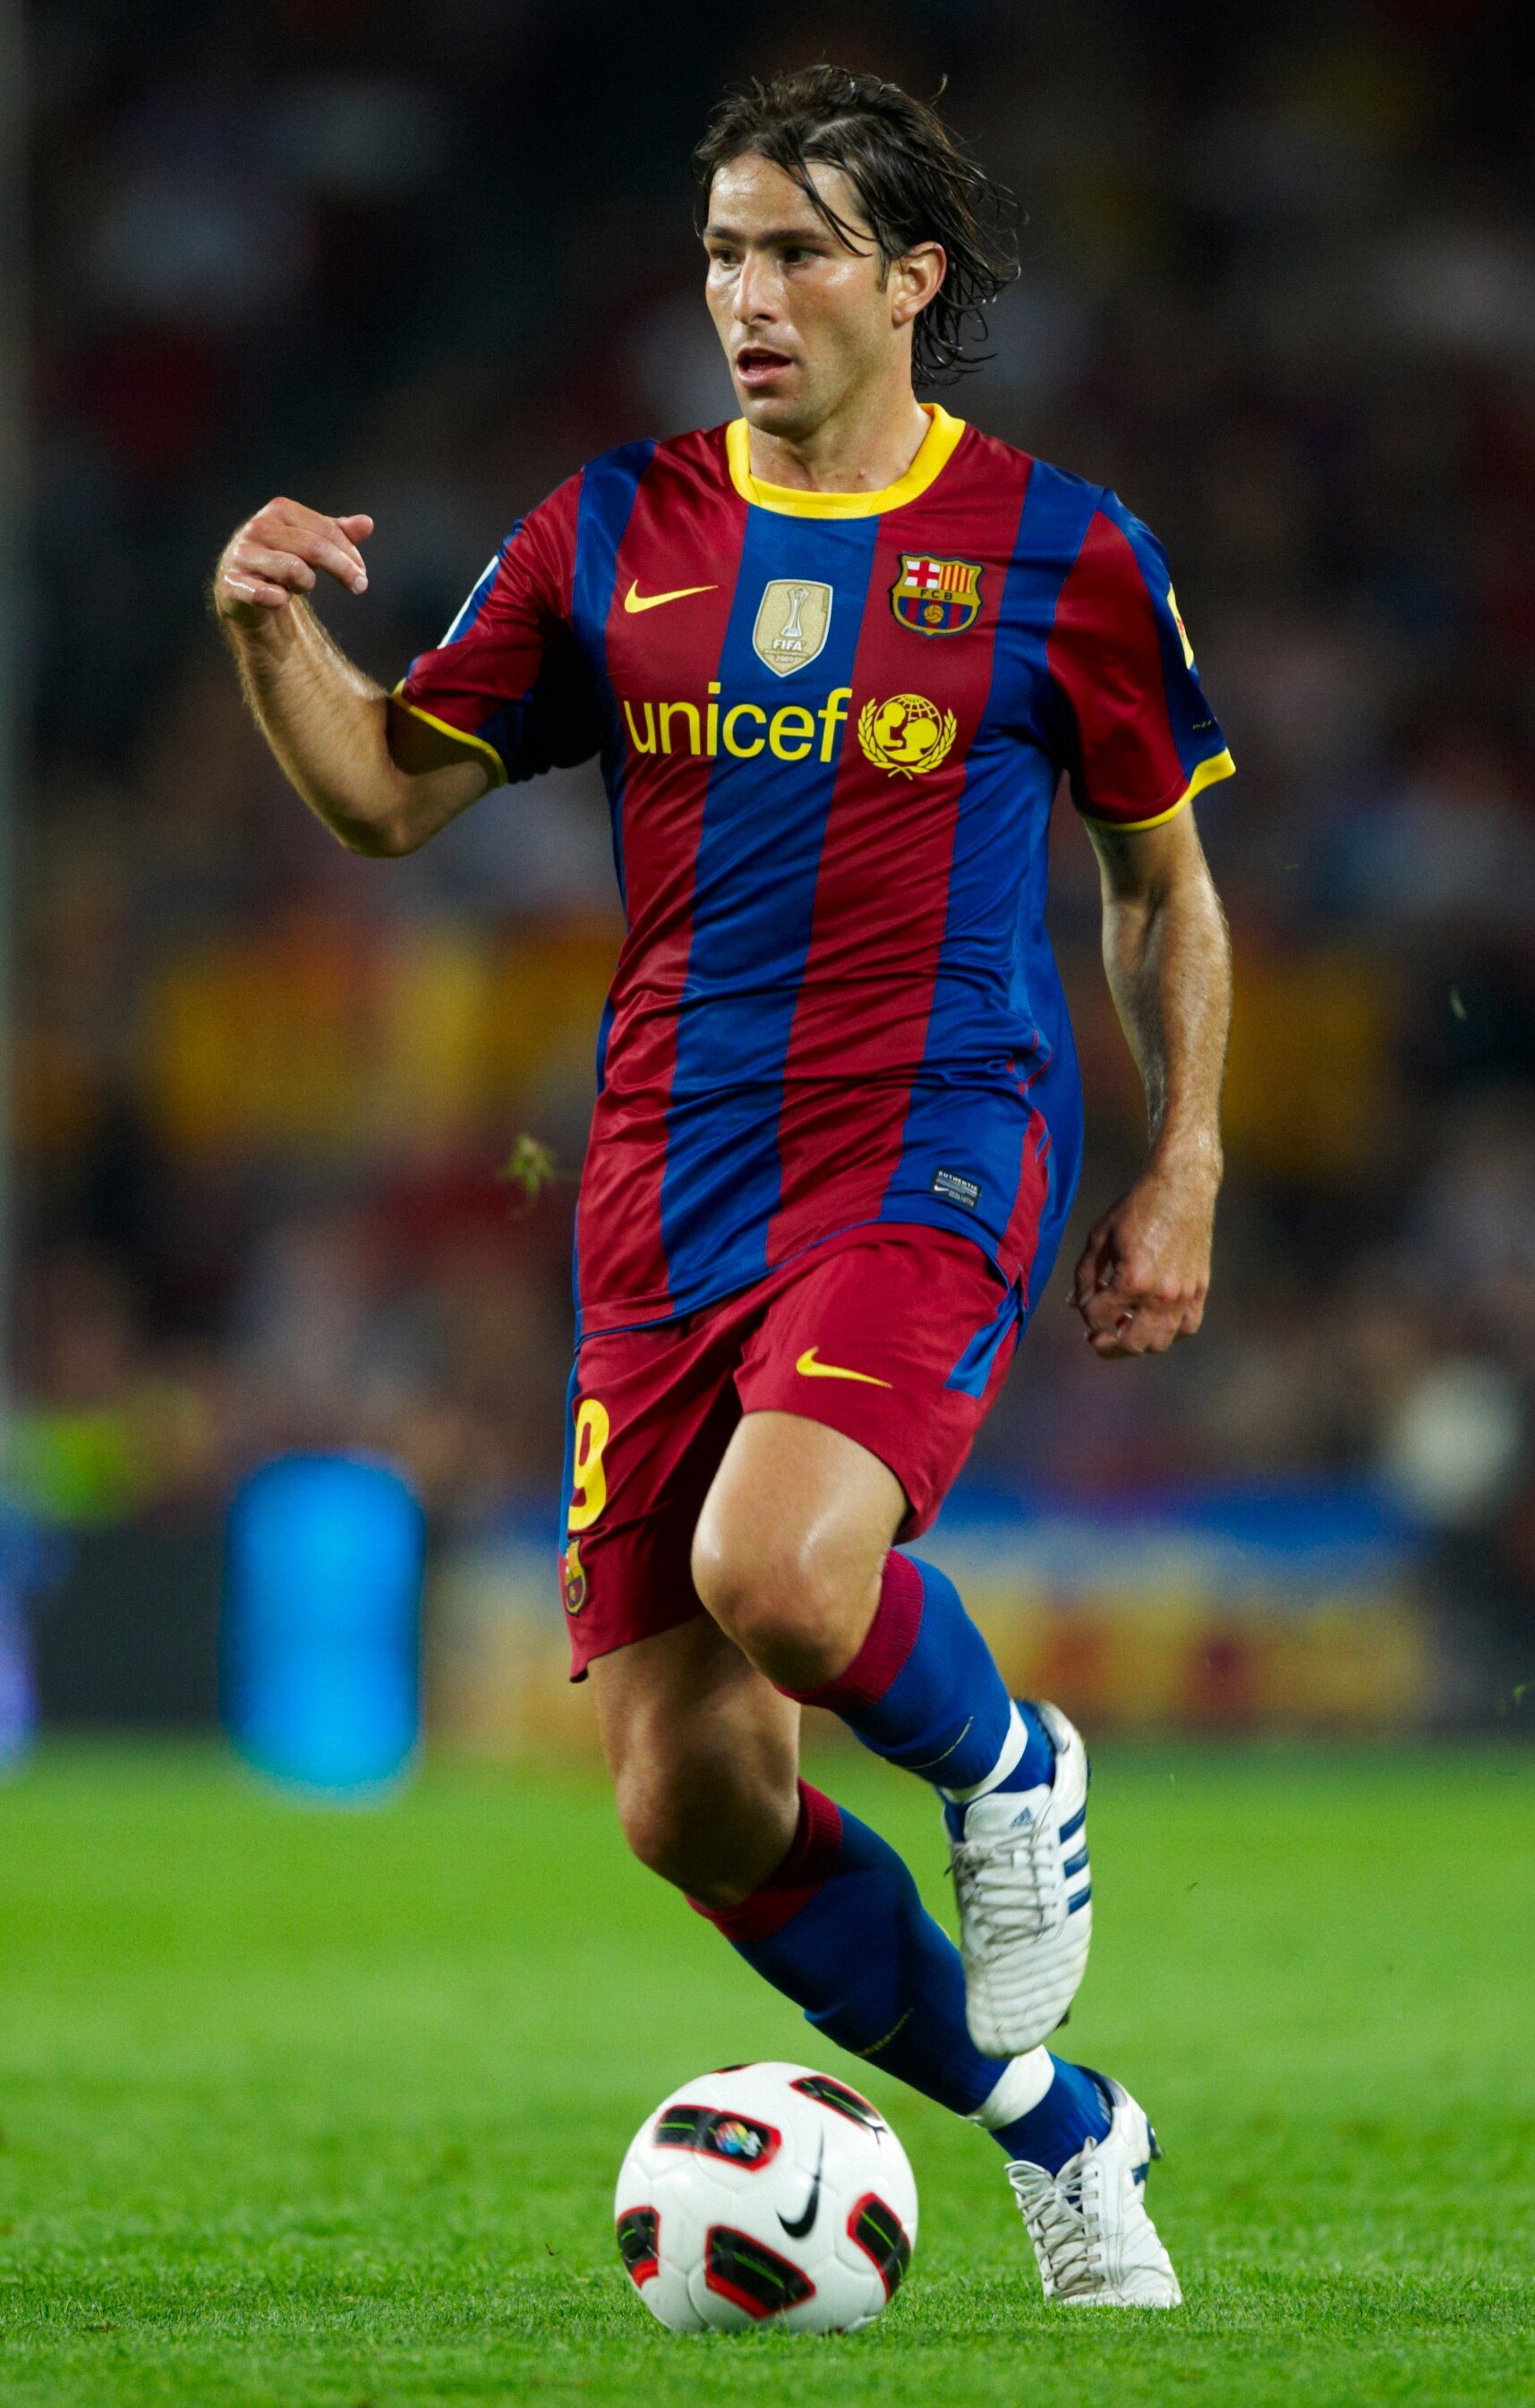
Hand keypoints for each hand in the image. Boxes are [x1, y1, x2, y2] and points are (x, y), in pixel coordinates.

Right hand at [213, 498, 373, 629]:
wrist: (243, 587)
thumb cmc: (284, 559)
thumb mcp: (313, 543)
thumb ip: (338, 533)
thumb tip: (367, 523)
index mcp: (279, 510)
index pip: (326, 531)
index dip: (350, 554)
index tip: (362, 573)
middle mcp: (258, 527)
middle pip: (315, 548)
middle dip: (343, 570)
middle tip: (360, 587)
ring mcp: (242, 555)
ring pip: (294, 569)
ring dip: (306, 584)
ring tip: (299, 586)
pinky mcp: (232, 584)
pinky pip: (265, 595)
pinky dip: (279, 599)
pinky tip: (281, 599)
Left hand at [1070, 1154, 1217, 1359]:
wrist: (1182, 1188)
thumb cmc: (1137, 1208)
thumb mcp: (1099, 1238)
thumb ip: (1084, 1275)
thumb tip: (1074, 1304)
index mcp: (1132, 1281)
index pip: (1097, 1318)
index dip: (1085, 1313)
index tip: (1084, 1300)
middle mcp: (1161, 1296)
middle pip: (1130, 1345)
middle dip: (1106, 1345)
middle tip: (1096, 1336)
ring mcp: (1184, 1296)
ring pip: (1159, 1343)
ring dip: (1137, 1341)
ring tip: (1125, 1324)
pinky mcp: (1200, 1290)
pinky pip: (1187, 1327)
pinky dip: (1169, 1331)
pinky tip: (1153, 1317)